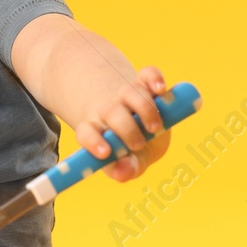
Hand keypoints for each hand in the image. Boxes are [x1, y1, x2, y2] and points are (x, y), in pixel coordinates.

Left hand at [70, 66, 171, 182]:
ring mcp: (126, 95)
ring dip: (144, 109)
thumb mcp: (132, 162)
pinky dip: (154, 79)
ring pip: (129, 92)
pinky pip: (147, 74)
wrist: (142, 124)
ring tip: (155, 127)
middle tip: (138, 144)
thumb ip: (128, 169)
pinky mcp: (145, 82)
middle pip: (110, 111)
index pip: (86, 133)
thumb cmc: (133, 149)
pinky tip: (161, 89)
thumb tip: (122, 173)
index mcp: (97, 131)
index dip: (92, 141)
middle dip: (126, 129)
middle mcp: (109, 111)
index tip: (105, 153)